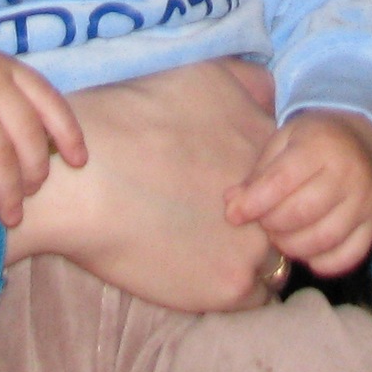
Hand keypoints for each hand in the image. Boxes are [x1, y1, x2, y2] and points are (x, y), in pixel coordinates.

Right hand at [0, 46, 86, 226]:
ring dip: (9, 191)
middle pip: (27, 134)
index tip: (79, 163)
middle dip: (35, 172)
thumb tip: (53, 151)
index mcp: (11, 71)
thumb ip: (18, 106)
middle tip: (32, 194)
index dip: (69, 135)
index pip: (51, 104)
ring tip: (12, 215)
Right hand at [5, 59, 285, 310]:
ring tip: (208, 249)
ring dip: (251, 256)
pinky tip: (199, 270)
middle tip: (218, 220)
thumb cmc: (126, 121)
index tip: (225, 185)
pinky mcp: (232, 286)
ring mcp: (257, 242)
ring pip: (276, 259)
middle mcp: (276, 195)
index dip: (260, 182)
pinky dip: (232, 287)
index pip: (289, 173)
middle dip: (262, 219)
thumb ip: (248, 81)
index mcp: (268, 145)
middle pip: (289, 216)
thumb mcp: (198, 75)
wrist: (82, 184)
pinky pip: (256, 296)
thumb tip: (270, 93)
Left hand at [223, 108, 371, 276]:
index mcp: (320, 145)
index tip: (233, 215)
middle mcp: (349, 173)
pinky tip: (306, 250)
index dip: (253, 203)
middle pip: (301, 213)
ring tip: (281, 236)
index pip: (281, 181)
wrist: (359, 140)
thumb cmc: (310, 142)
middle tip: (263, 223)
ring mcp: (366, 201)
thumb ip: (257, 174)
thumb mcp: (281, 142)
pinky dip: (321, 263)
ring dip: (292, 246)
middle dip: (272, 225)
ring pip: (323, 239)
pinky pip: (348, 257)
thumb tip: (232, 206)